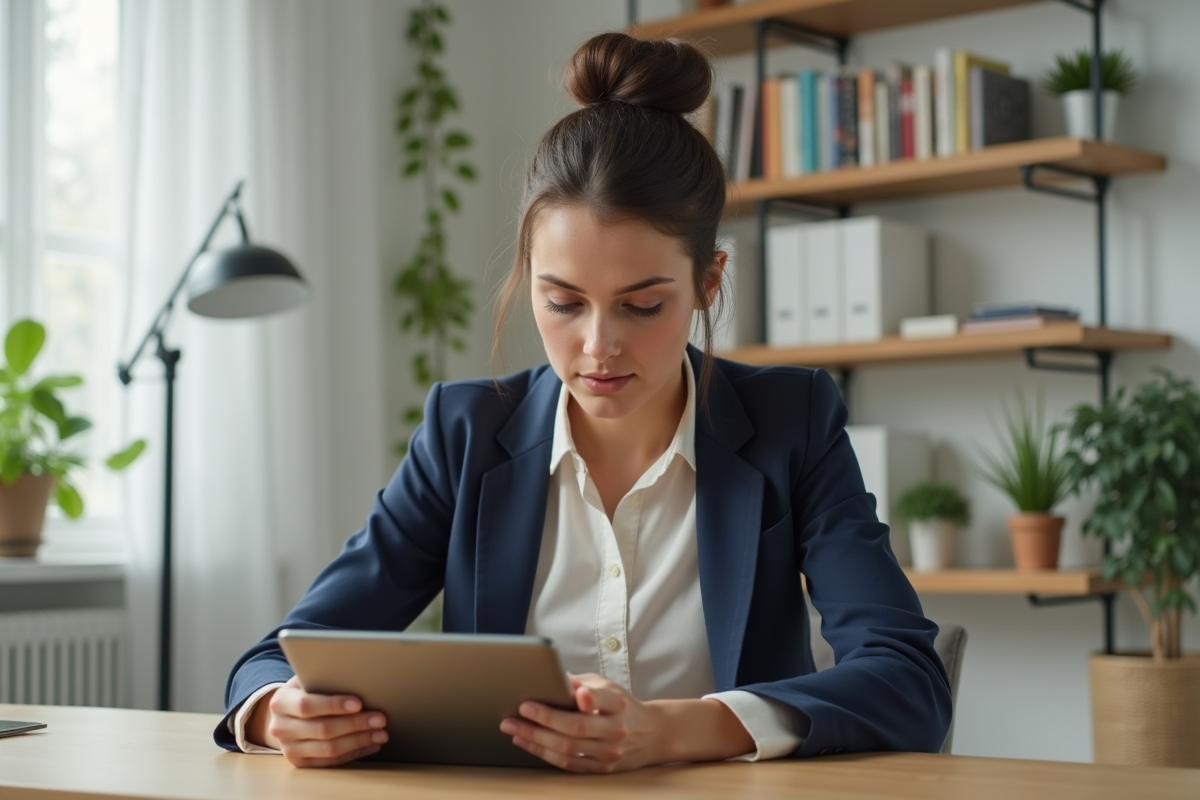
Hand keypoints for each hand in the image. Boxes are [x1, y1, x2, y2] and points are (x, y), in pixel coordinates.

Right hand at [246, 675, 389, 767]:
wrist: (285, 715)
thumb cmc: (304, 691)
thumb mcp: (307, 680)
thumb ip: (324, 678)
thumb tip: (359, 677)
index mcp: (280, 702)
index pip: (307, 705)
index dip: (334, 705)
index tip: (359, 703)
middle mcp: (280, 728)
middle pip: (322, 729)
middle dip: (355, 724)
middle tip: (380, 718)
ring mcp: (288, 749)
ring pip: (329, 749)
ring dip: (359, 741)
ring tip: (381, 733)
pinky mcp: (300, 763)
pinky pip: (331, 762)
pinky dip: (355, 753)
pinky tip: (371, 744)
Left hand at [499, 673, 665, 772]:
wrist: (652, 734)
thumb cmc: (622, 705)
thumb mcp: (607, 685)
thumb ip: (580, 683)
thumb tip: (552, 677)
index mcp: (618, 704)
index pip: (599, 699)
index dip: (582, 697)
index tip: (560, 690)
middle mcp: (616, 729)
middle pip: (576, 728)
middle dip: (543, 720)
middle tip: (518, 713)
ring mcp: (610, 752)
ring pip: (568, 749)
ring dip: (536, 740)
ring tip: (514, 728)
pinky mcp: (602, 769)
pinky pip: (568, 764)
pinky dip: (545, 754)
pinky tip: (528, 743)